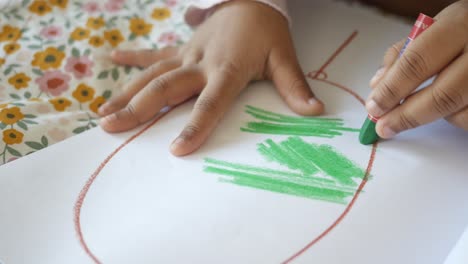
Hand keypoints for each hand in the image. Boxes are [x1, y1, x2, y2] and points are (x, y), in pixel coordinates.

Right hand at [99, 0, 322, 155]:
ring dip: (126, 93)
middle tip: (110, 128)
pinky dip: (132, 59)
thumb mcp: (285, 57)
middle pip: (166, 88)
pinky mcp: (182, 47)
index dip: (194, 126)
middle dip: (138, 110)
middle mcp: (201, 62)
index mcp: (227, 69)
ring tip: (102, 113)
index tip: (176, 150)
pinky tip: (111, 59)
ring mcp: (187, 53)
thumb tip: (315, 112)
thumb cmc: (269, 32)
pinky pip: (154, 54)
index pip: (210, 103)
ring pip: (153, 75)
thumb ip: (294, 86)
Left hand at [368, 0, 467, 137]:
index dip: (391, 90)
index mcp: (459, 25)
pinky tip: (448, 107)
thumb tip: (376, 85)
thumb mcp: (436, 28)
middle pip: (441, 96)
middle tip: (383, 127)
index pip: (417, 62)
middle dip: (406, 116)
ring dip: (430, 117)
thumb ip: (404, 54)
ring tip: (418, 109)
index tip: (373, 107)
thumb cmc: (463, 31)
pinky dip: (454, 118)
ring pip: (458, 112)